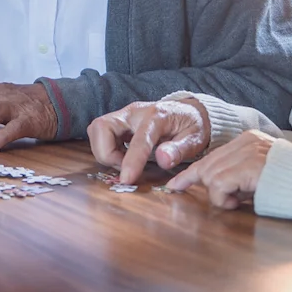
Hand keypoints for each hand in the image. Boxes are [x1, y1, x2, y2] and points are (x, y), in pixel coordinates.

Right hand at [87, 97, 210, 185]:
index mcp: (157, 116)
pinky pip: (100, 133)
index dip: (131, 160)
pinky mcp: (118, 121)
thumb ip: (179, 149)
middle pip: (102, 127)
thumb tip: (163, 160)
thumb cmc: (192, 126)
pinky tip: (123, 156)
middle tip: (123, 167)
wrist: (189, 112)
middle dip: (106, 153)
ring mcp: (124, 115)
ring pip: (96, 130)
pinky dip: (106, 148)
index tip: (126, 180)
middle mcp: (134, 112)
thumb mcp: (195, 139)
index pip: (139, 138)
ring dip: (104, 151)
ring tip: (124, 162)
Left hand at [164, 129, 274, 208]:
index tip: (175, 184)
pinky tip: (237, 202)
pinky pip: (218, 185)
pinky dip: (222, 198)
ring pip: (210, 176)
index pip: (212, 156)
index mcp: (248, 141)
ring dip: (219, 195)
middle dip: (199, 183)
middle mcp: (246, 142)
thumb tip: (217, 191)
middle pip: (207, 165)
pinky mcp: (248, 167)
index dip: (191, 172)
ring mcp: (247, 153)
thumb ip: (239, 177)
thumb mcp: (260, 175)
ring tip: (238, 200)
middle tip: (203, 196)